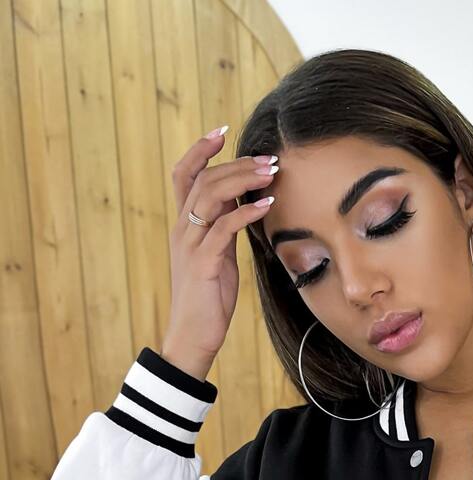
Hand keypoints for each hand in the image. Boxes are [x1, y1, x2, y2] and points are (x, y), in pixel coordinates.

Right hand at [164, 126, 279, 374]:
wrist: (192, 336)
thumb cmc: (208, 298)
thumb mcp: (218, 256)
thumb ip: (224, 229)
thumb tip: (244, 204)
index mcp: (184, 225)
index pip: (184, 175)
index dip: (200, 150)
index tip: (222, 131)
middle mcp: (183, 229)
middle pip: (203, 179)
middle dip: (236, 164)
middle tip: (268, 158)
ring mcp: (190, 245)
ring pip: (210, 196)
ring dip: (243, 181)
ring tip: (270, 173)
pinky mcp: (202, 263)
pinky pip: (223, 229)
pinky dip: (245, 213)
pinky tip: (266, 206)